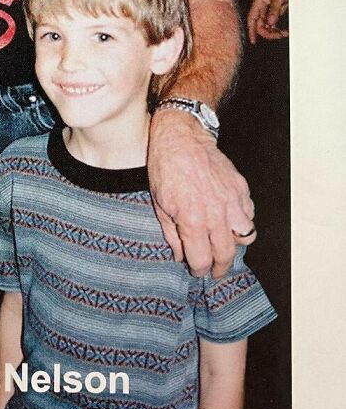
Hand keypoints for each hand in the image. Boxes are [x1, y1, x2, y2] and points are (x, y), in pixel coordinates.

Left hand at [147, 109, 255, 277]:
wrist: (181, 138)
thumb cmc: (165, 168)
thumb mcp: (160, 204)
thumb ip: (172, 235)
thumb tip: (181, 256)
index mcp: (192, 220)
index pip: (202, 259)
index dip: (199, 269)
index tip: (197, 270)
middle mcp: (216, 213)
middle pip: (226, 254)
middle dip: (220, 267)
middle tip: (215, 270)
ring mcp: (232, 200)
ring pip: (246, 236)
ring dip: (235, 243)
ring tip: (224, 242)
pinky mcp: (240, 187)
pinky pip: (249, 214)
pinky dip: (242, 220)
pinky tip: (229, 218)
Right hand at [247, 0, 288, 43]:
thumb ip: (274, 9)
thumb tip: (270, 23)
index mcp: (259, 1)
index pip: (251, 18)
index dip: (251, 30)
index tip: (253, 41)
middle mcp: (262, 5)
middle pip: (260, 24)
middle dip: (268, 32)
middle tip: (280, 35)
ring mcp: (270, 7)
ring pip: (268, 24)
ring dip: (274, 30)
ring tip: (285, 33)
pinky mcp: (277, 8)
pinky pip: (275, 21)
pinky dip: (278, 27)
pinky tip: (285, 30)